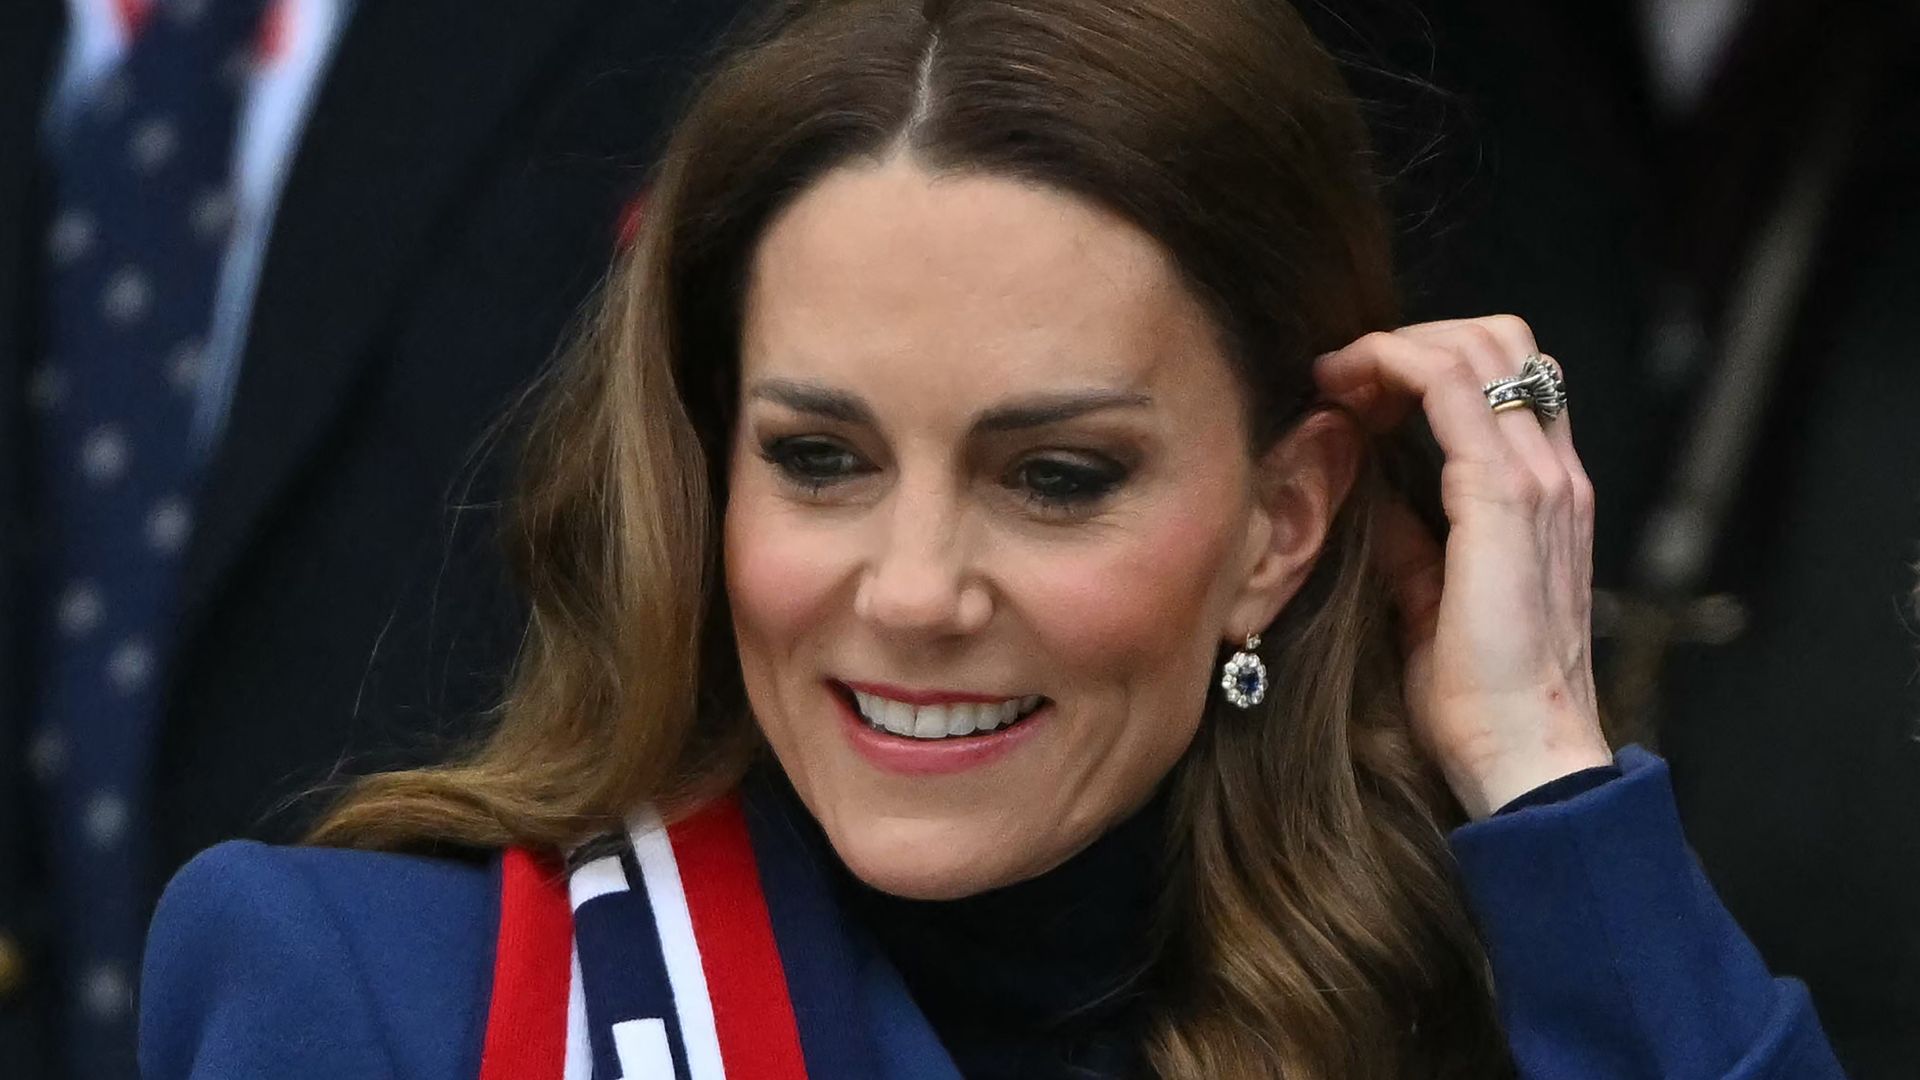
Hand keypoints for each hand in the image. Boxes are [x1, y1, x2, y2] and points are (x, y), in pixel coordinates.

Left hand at [1315, 316, 1611, 818]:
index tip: (1354, 389)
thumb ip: (1411, 540)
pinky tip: (1345, 387)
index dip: (1426, 362)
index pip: (1504, 380)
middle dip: (1414, 336)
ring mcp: (1538, 480)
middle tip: (1344, 373)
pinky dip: (1393, 365)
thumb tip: (1368, 498)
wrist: (1522, 755)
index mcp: (1546, 496)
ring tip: (1338, 375)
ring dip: (1397, 343)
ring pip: (1479, 346)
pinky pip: (1452, 388)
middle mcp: (1554, 474)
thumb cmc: (1479, 696)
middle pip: (1501, 340)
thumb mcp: (1430, 598)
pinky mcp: (1504, 498)